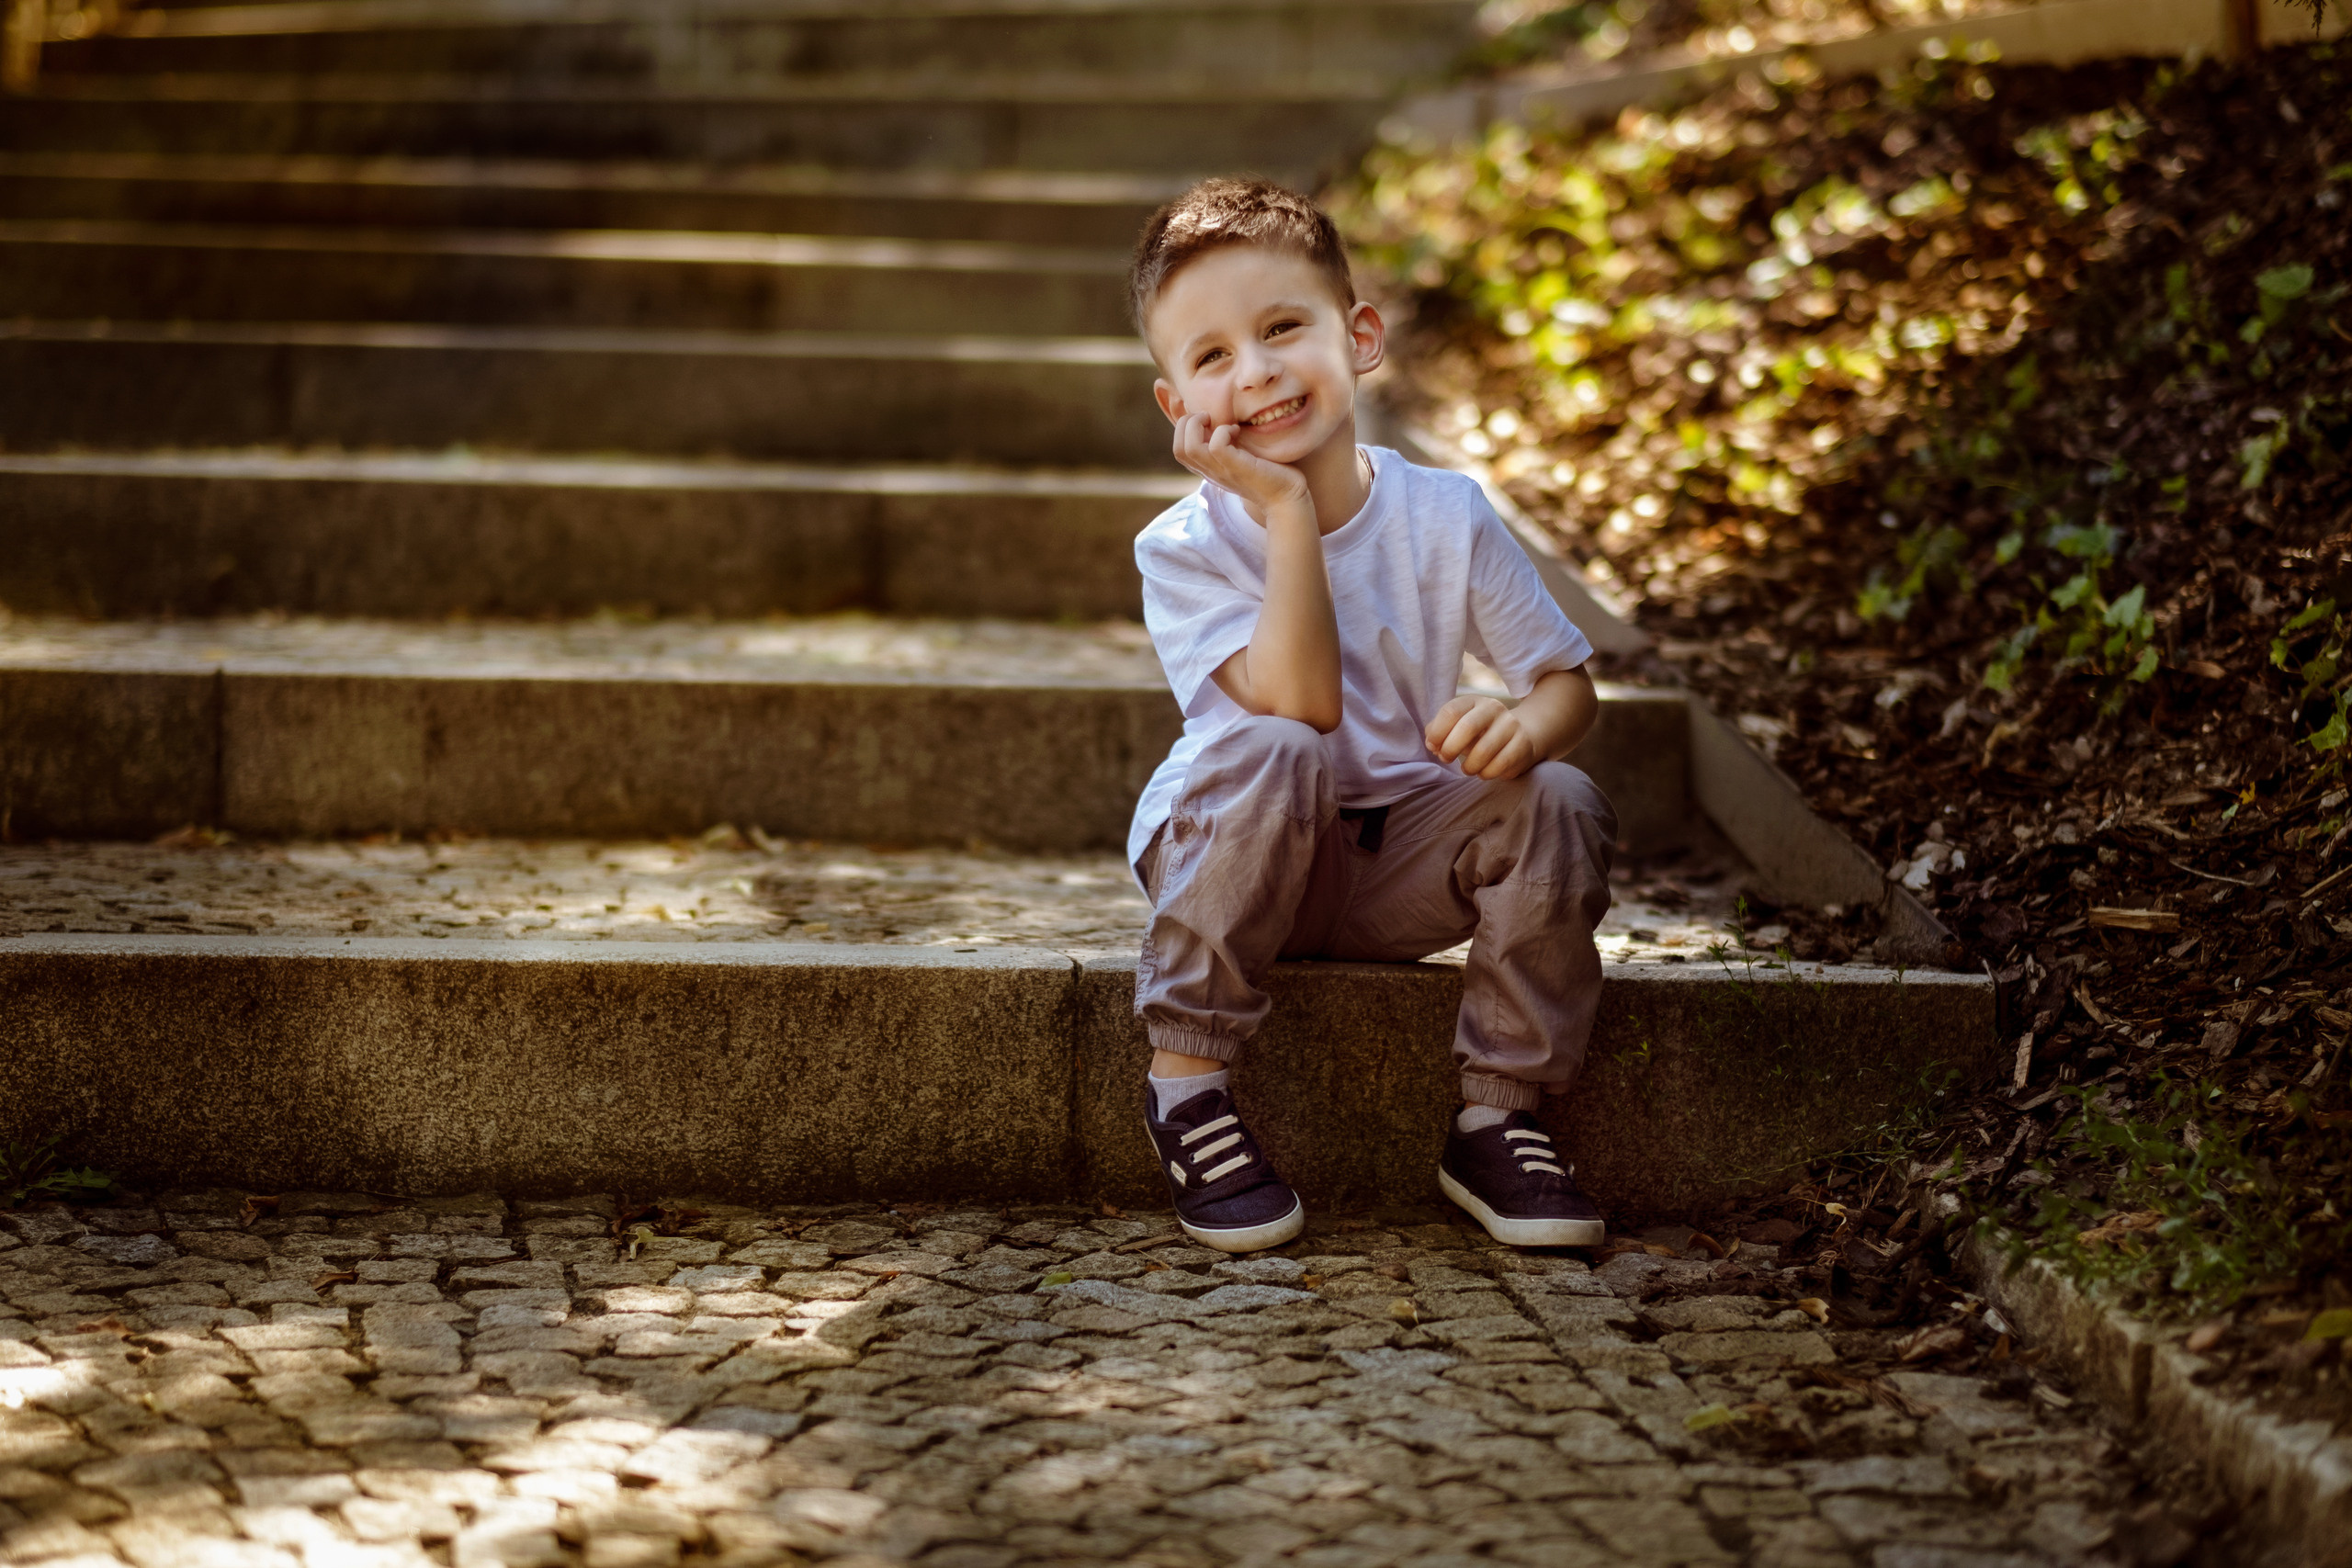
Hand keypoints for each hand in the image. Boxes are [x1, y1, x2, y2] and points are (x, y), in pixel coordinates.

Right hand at [1171, 411, 1309, 513]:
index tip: (1208, 420)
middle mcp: (1211, 472)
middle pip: (1178, 449)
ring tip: (1218, 421)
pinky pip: (1216, 446)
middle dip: (1187, 423)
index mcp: (1209, 470)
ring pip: (1188, 448)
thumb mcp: (1242, 456)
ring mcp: (1222, 471)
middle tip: (1210, 417)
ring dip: (1198, 425)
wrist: (1287, 498)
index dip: (1185, 428)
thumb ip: (1229, 443)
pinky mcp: (1236, 468)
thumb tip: (1224, 419)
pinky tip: (1237, 431)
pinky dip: (1223, 431)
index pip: (1179, 451)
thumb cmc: (1269, 474)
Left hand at [1426, 695, 1541, 780]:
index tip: (1433, 746)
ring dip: (1469, 766)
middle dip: (1450, 748)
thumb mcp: (1458, 726)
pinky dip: (1485, 773)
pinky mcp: (1522, 744)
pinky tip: (1483, 771)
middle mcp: (1493, 708)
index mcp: (1473, 701)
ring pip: (1484, 750)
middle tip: (1446, 759)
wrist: (1522, 735)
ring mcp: (1510, 725)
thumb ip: (1439, 732)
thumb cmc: (1480, 733)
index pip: (1450, 711)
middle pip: (1467, 727)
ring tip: (1466, 769)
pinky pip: (1499, 765)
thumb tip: (1432, 743)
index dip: (1437, 733)